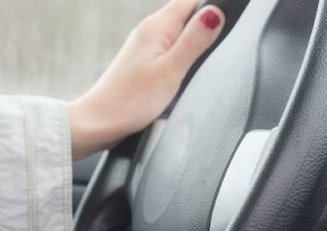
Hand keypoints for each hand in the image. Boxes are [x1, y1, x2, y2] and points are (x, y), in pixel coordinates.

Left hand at [69, 0, 224, 158]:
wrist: (100, 122)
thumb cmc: (129, 101)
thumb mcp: (171, 70)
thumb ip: (194, 41)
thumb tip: (215, 13)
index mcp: (157, 27)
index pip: (192, 0)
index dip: (212, 6)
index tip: (226, 20)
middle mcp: (149, 31)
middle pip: (186, 14)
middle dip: (206, 25)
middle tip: (219, 43)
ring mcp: (146, 46)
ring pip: (179, 33)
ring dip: (194, 41)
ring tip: (205, 57)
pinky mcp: (144, 62)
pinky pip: (170, 48)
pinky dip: (182, 55)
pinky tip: (186, 69)